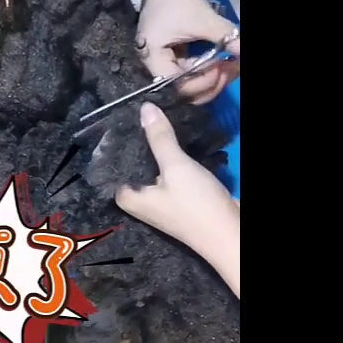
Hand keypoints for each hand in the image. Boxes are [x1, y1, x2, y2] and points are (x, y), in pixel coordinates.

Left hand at [114, 103, 236, 245]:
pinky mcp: (180, 199)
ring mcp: (161, 201)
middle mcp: (141, 201)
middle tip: (138, 114)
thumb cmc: (195, 204)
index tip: (118, 120)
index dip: (113, 145)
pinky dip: (171, 159)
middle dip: (137, 143)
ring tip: (155, 120)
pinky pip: (169, 174)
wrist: (230, 234)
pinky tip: (174, 140)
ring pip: (153, 168)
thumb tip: (144, 108)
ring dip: (157, 149)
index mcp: (129, 198)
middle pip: (133, 165)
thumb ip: (159, 138)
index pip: (112, 167)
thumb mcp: (176, 166)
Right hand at [137, 0, 239, 104]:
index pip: (175, 84)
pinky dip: (207, 71)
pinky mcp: (173, 59)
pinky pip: (191, 73)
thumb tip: (244, 51)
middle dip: (210, 83)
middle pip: (182, 89)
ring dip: (212, 79)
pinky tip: (223, 64)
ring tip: (231, 66)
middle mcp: (152, 65)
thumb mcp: (204, 20)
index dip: (201, 81)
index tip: (221, 67)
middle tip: (232, 70)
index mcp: (151, 57)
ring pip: (188, 83)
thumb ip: (226, 37)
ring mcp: (163, 63)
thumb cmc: (179, 0)